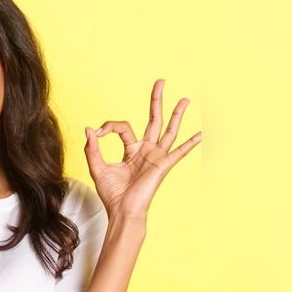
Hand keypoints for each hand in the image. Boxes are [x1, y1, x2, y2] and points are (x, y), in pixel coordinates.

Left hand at [83, 79, 201, 219]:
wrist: (122, 210)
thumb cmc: (112, 193)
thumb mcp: (97, 167)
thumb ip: (93, 148)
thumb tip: (89, 129)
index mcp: (132, 149)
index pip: (122, 127)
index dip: (108, 126)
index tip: (97, 133)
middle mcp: (147, 150)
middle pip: (154, 119)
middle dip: (156, 100)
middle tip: (161, 81)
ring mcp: (157, 156)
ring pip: (169, 130)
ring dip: (177, 114)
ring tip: (185, 99)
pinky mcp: (163, 165)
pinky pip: (179, 152)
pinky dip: (191, 143)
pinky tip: (202, 133)